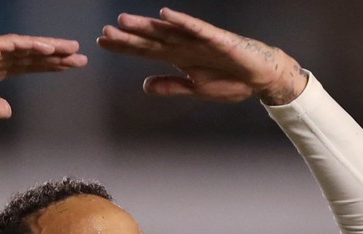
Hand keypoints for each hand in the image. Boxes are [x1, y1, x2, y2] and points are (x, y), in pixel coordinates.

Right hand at [0, 35, 87, 121]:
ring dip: (49, 48)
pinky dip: (29, 44)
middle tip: (80, 57)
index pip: (29, 66)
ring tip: (71, 49)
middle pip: (32, 55)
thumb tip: (9, 110)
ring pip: (26, 47)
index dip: (50, 66)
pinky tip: (47, 48)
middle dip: (57, 56)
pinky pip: (11, 44)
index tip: (71, 67)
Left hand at [97, 8, 307, 105]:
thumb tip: (144, 86)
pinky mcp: (217, 39)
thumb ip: (170, 86)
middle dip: (128, 36)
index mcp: (178, 58)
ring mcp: (199, 41)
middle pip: (151, 40)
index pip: (145, 51)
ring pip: (168, 32)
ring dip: (147, 26)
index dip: (124, 47)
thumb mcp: (194, 88)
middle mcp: (185, 46)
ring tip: (125, 21)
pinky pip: (196, 29)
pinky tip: (165, 16)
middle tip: (105, 32)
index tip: (102, 43)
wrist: (260, 79)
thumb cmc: (230, 80)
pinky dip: (181, 22)